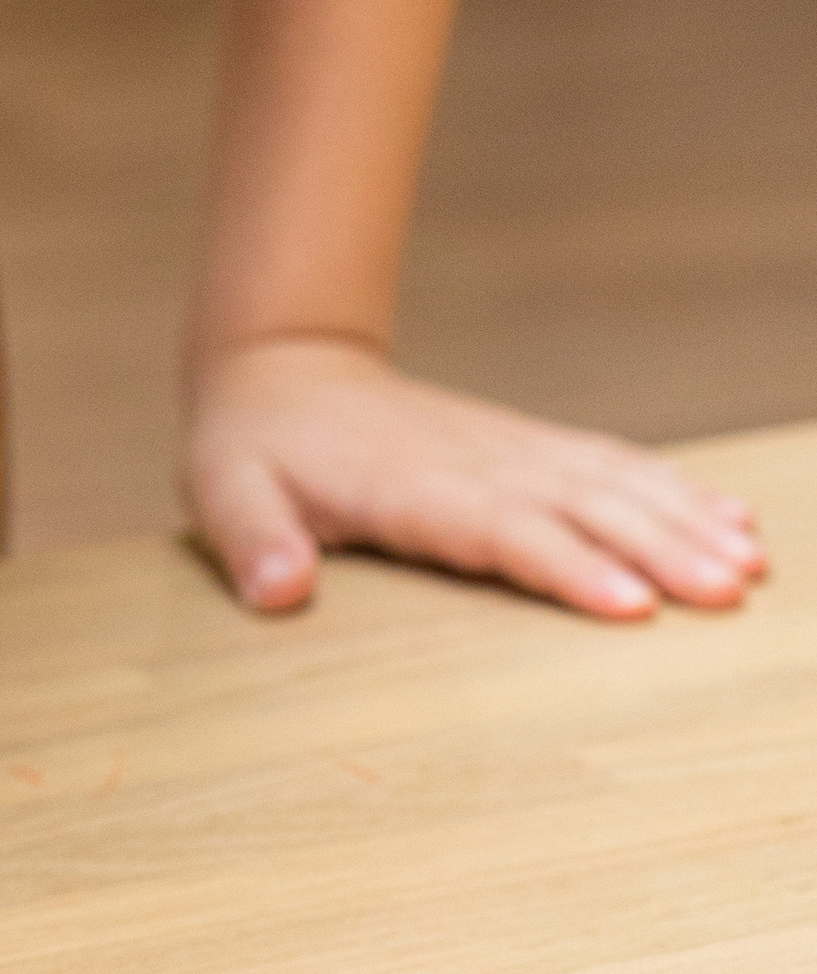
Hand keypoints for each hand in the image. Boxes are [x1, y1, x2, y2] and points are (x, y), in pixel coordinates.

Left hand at [185, 333, 766, 621]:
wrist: (282, 369)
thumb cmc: (254, 445)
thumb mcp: (224, 489)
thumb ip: (251, 539)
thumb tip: (276, 591)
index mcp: (411, 485)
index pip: (499, 529)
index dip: (565, 565)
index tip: (631, 604)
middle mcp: (476, 463)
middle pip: (578, 507)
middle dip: (658, 547)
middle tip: (728, 591)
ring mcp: (509, 451)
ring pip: (610, 484)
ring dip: (682, 520)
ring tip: (749, 563)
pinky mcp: (527, 449)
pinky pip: (611, 466)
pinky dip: (674, 490)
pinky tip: (731, 519)